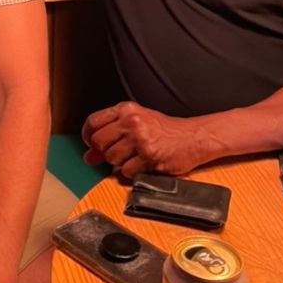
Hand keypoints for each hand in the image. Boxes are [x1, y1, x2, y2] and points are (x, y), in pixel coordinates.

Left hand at [81, 102, 216, 177]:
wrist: (194, 137)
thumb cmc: (165, 131)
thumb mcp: (137, 124)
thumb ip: (112, 136)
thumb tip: (88, 156)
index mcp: (127, 109)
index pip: (93, 122)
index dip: (88, 136)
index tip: (91, 144)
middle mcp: (132, 121)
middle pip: (98, 141)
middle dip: (103, 152)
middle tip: (116, 153)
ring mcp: (141, 139)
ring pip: (111, 158)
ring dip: (119, 163)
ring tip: (133, 158)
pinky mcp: (149, 156)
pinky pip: (126, 171)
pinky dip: (131, 172)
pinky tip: (141, 165)